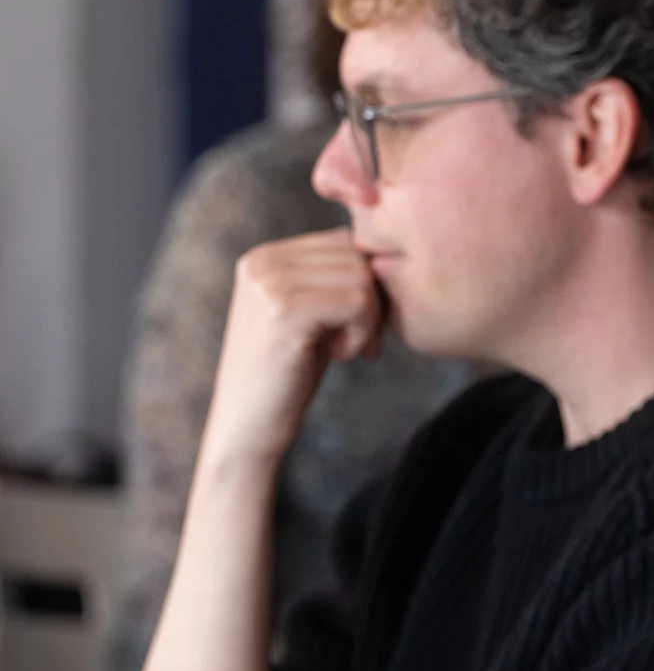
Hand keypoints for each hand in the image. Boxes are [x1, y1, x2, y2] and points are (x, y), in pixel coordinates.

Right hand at [201, 228, 382, 469]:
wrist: (248, 429)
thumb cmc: (290, 373)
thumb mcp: (311, 313)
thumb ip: (333, 276)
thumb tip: (388, 247)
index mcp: (265, 256)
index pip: (345, 242)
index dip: (365, 284)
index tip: (359, 325)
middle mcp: (262, 261)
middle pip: (356, 255)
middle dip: (372, 301)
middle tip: (360, 342)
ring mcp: (269, 283)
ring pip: (362, 276)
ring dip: (369, 319)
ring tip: (346, 348)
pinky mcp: (283, 309)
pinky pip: (357, 301)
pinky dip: (363, 332)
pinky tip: (341, 355)